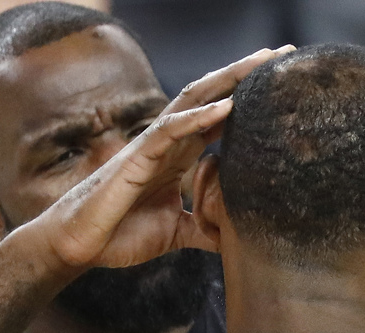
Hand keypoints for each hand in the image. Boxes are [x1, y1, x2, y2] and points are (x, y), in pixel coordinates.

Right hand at [26, 45, 294, 271]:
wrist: (79, 246)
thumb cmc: (121, 234)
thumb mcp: (176, 233)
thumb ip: (204, 230)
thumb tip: (235, 241)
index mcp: (179, 157)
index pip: (220, 117)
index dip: (250, 98)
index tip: (283, 83)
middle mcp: (168, 143)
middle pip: (212, 97)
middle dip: (247, 75)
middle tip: (285, 54)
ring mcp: (151, 147)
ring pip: (193, 102)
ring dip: (228, 81)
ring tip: (262, 62)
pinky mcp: (135, 160)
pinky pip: (168, 131)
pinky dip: (197, 118)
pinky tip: (225, 108)